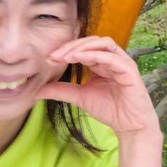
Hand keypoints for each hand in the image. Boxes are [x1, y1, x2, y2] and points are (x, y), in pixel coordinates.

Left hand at [39, 36, 157, 135]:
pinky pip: (111, 57)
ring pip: (103, 43)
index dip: (66, 50)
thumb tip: (37, 90)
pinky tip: (79, 58)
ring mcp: (122, 62)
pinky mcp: (129, 69)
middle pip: (92, 41)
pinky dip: (95, 55)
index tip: (48, 58)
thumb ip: (61, 90)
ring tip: (65, 56)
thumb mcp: (80, 97)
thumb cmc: (110, 110)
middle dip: (72, 46)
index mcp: (102, 62)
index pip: (84, 47)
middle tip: (54, 55)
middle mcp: (113, 59)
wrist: (129, 125)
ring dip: (82, 47)